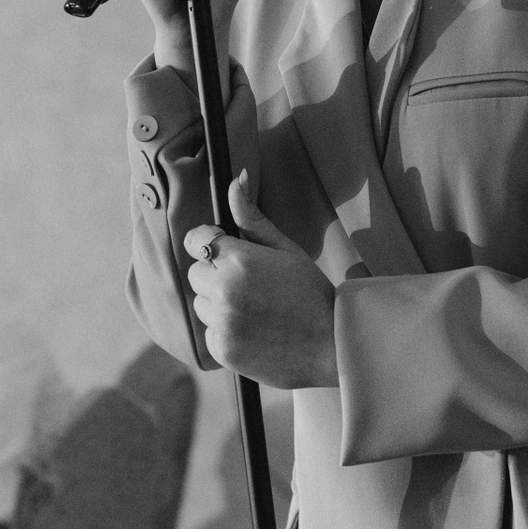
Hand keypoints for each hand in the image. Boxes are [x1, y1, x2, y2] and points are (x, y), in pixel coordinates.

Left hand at [185, 172, 337, 388]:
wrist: (331, 343)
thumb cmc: (310, 291)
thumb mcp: (284, 248)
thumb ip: (252, 218)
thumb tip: (236, 179)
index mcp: (238, 259)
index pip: (196, 241)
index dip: (210, 245)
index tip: (226, 253)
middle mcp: (224, 289)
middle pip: (196, 273)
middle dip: (215, 276)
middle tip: (251, 286)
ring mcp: (221, 322)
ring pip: (201, 304)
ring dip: (218, 305)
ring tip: (255, 309)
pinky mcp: (222, 349)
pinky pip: (209, 333)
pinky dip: (225, 333)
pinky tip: (254, 330)